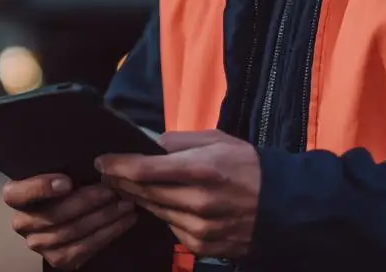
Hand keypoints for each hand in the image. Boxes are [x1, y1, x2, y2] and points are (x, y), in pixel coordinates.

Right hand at [3, 173, 138, 269]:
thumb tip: (91, 157)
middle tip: (110, 189)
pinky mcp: (57, 259)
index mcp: (16, 197)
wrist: (81, 213)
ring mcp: (38, 244)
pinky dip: (107, 234)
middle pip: (52, 215)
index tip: (67, 181)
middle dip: (85, 201)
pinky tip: (124, 221)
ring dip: (102, 217)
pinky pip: (82, 249)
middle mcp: (22, 223)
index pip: (15, 194)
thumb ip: (66, 165)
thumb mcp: (64, 169)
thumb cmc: (72, 183)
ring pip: (70, 232)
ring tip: (124, 203)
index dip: (39, 188)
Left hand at [96, 130, 260, 259]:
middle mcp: (198, 202)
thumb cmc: (248, 166)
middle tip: (107, 173)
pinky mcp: (202, 245)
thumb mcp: (217, 140)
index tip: (101, 161)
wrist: (283, 206)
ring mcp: (200, 228)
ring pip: (155, 212)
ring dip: (138, 199)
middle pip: (144, 193)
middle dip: (121, 182)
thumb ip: (180, 141)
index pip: (145, 170)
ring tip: (126, 186)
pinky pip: (171, 228)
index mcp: (201, 170)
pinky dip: (163, 215)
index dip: (118, 166)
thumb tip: (150, 145)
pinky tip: (161, 204)